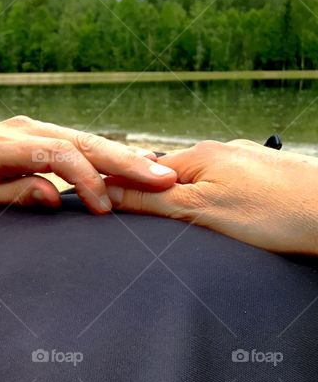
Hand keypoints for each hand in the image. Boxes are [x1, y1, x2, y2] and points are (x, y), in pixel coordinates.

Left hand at [0, 115, 177, 218]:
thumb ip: (10, 196)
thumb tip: (52, 196)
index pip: (55, 154)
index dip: (85, 179)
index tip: (104, 208)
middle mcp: (20, 129)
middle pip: (79, 141)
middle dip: (122, 161)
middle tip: (162, 179)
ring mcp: (32, 126)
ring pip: (84, 139)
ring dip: (123, 156)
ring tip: (162, 172)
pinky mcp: (40, 131)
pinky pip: (78, 141)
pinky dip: (107, 153)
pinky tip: (138, 162)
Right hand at [105, 140, 317, 254]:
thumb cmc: (274, 215)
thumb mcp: (198, 211)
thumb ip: (149, 201)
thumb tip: (107, 190)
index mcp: (199, 154)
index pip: (142, 172)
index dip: (126, 193)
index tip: (113, 213)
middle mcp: (222, 150)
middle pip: (174, 178)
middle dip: (165, 203)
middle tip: (169, 232)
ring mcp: (248, 161)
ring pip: (205, 183)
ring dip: (198, 204)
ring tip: (208, 228)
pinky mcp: (269, 175)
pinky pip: (232, 188)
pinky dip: (226, 204)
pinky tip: (238, 221)